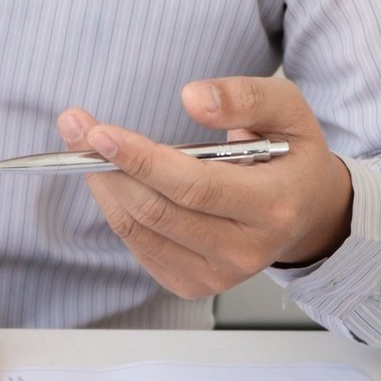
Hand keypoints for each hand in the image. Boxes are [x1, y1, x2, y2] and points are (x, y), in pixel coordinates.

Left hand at [58, 76, 354, 297]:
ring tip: (82, 146)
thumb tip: (191, 97)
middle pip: (157, 212)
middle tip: (74, 126)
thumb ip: (245, 96)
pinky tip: (111, 178)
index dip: (141, 160)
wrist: (306, 212)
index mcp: (273, 206)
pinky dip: (117, 209)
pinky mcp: (193, 284)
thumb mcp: (288, 110)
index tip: (98, 133)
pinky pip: (139, 246)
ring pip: (139, 230)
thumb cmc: (290, 155)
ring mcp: (217, 276)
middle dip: (107, 167)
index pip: (194, 187)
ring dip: (103, 186)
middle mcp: (245, 251)